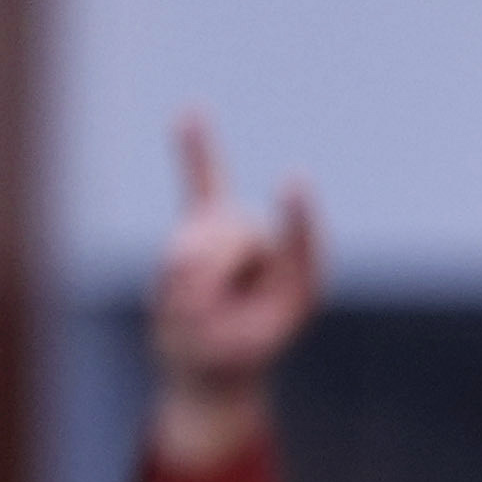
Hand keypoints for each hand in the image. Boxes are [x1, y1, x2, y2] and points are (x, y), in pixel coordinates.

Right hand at [147, 114, 322, 470]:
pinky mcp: (207, 227)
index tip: (292, 183)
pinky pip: (201, 182)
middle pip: (233, 236)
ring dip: (181, 271)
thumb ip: (198, 303)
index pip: (301, 244)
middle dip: (204, 275)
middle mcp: (276, 252)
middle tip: (199, 317)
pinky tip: (189, 113)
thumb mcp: (211, 347)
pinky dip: (196, 151)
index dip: (297, 216)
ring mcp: (240, 235)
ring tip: (188, 305)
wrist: (205, 368)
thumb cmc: (221, 361)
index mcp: (298, 285)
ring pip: (200, 230)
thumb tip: (180, 255)